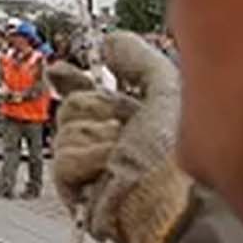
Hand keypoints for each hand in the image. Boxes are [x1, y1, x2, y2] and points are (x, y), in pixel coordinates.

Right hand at [48, 31, 192, 242]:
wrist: (173, 201)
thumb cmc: (181, 154)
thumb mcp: (166, 90)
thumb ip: (138, 59)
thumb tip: (110, 40)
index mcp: (133, 121)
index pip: (91, 93)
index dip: (72, 80)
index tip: (60, 69)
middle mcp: (112, 143)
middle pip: (73, 105)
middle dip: (94, 106)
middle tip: (122, 124)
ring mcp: (94, 168)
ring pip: (67, 128)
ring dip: (95, 135)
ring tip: (122, 154)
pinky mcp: (78, 191)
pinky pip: (64, 158)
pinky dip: (87, 160)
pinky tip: (110, 171)